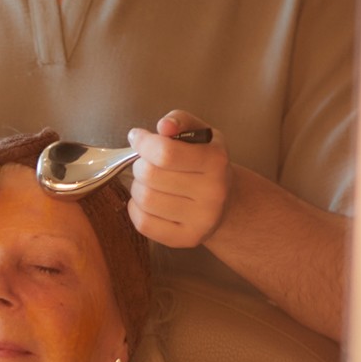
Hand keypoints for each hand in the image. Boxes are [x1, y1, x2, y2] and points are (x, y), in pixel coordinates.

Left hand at [127, 110, 230, 247]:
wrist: (225, 203)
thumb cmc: (204, 163)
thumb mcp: (199, 134)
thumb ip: (180, 121)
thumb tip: (164, 126)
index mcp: (216, 161)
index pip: (165, 152)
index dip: (143, 142)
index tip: (137, 137)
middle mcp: (213, 193)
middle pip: (150, 175)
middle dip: (140, 165)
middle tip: (146, 163)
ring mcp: (201, 220)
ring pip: (144, 199)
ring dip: (137, 187)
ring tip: (149, 182)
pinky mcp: (186, 239)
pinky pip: (143, 223)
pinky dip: (136, 209)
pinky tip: (147, 202)